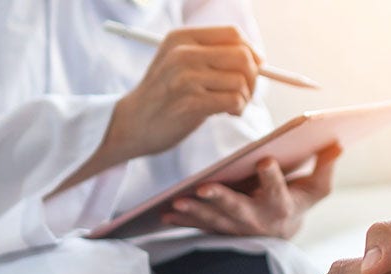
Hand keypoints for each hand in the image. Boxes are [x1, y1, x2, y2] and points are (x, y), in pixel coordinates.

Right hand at [108, 26, 261, 159]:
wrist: (131, 124)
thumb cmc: (164, 95)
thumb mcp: (178, 62)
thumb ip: (211, 54)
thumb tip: (259, 59)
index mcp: (182, 38)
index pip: (233, 34)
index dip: (251, 51)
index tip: (254, 68)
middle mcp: (183, 53)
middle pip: (242, 56)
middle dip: (253, 77)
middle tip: (245, 92)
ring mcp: (186, 78)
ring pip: (241, 80)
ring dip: (245, 97)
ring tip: (231, 106)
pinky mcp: (191, 103)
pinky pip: (234, 100)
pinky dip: (238, 109)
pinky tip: (226, 113)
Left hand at [162, 145, 340, 238]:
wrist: (281, 232)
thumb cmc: (298, 201)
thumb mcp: (317, 188)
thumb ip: (325, 166)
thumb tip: (337, 141)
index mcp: (282, 208)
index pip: (278, 192)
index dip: (272, 178)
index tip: (265, 159)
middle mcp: (259, 221)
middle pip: (239, 211)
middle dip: (221, 200)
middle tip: (203, 188)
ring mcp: (237, 228)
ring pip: (215, 220)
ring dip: (195, 212)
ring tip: (177, 202)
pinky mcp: (221, 229)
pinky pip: (201, 226)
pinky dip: (184, 221)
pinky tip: (167, 213)